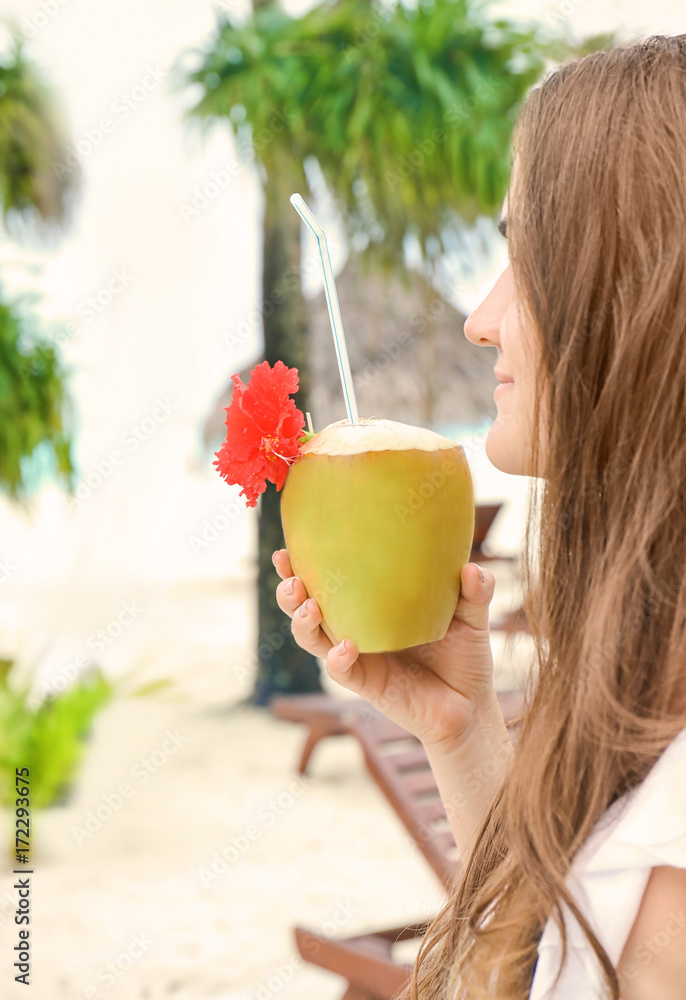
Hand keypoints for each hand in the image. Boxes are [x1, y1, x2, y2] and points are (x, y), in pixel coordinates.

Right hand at [273, 548, 497, 753]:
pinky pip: (342, 671)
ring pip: (313, 640)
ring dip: (303, 623)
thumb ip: (475, 592)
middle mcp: (354, 628)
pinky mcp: (366, 685)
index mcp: (369, 605)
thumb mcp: (472, 617)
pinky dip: (338, 658)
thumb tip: (472, 570)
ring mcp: (357, 657)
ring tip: (308, 607)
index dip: (302, 564)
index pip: (328, 580)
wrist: (470, 705)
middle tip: (290, 576)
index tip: (288, 547)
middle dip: (288, 592)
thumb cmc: (463, 654)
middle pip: (305, 608)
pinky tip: (347, 646)